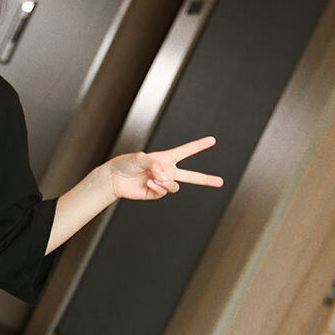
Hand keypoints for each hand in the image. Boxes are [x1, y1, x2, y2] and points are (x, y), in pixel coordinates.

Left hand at [106, 135, 223, 200]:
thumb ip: (155, 165)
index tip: (212, 140)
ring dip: (165, 182)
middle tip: (221, 182)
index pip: (186, 151)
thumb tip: (165, 176)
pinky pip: (164, 192)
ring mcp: (162, 183)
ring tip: (152, 178)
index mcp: (165, 158)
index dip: (199, 146)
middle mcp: (166, 171)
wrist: (114, 179)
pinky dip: (157, 187)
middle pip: (191, 176)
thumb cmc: (125, 164)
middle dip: (206, 179)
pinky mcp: (156, 193)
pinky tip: (148, 183)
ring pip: (175, 186)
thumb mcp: (140, 158)